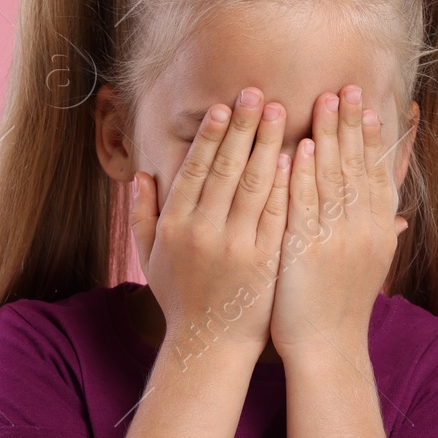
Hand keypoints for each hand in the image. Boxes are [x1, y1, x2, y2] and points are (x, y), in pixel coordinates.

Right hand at [129, 88, 292, 361]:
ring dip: (268, 144)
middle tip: (258, 93)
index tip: (224, 106)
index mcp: (175, 226)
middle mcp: (203, 232)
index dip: (211, 136)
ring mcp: (236, 246)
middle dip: (243, 127)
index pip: (196, 169)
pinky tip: (296, 158)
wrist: (210, 345)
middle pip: (227, 168)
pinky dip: (286, 184)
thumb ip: (142, 216)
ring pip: (255, 185)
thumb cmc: (181, 300)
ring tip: (281, 113)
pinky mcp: (264, 260)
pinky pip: (277, 214)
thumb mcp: (151, 259)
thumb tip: (141, 176)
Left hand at [270, 84, 407, 360]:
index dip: (375, 138)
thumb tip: (396, 213)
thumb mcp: (370, 266)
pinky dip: (304, 174)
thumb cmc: (341, 307)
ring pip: (334, 177)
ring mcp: (337, 239)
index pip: (380, 173)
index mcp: (380, 231)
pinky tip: (300, 146)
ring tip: (324, 101)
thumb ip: (379, 232)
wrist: (328, 348)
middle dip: (352, 124)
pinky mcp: (308, 250)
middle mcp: (364, 230)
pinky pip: (306, 205)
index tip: (370, 106)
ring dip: (329, 136)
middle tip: (347, 87)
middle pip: (359, 166)